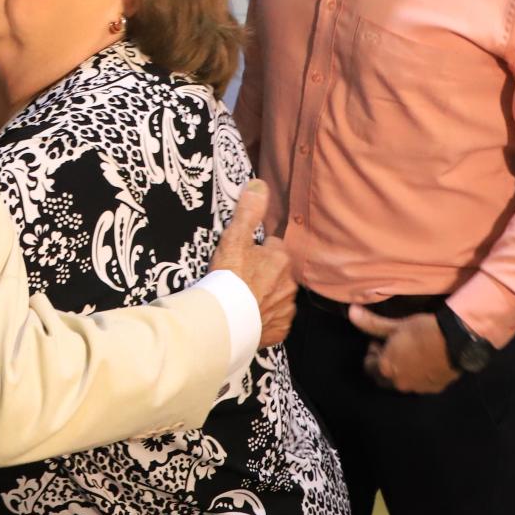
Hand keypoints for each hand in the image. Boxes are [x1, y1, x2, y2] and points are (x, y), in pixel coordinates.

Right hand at [210, 181, 294, 346]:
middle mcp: (290, 284)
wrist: (224, 320)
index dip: (258, 251)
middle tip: (242, 278)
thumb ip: (249, 211)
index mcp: (281, 259)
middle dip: (265, 273)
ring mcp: (286, 309)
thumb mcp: (235, 238)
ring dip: (266, 295)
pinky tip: (250, 316)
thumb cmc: (229, 277)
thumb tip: (260, 184)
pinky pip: (275, 319)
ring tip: (244, 299)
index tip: (243, 257)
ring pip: (278, 296)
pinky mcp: (280, 330)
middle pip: (278, 272)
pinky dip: (265, 317)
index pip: (273, 248)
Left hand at [347, 307, 457, 393]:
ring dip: (402, 371)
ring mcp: (418, 388)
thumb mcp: (395, 326)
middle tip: (393, 349)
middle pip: (385, 378)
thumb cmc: (421, 331)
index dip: (372, 352)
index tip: (379, 341)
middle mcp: (399, 383)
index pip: (369, 367)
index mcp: (385, 369)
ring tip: (411, 354)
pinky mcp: (434, 389)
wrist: (456, 342)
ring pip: (404, 382)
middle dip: (385, 364)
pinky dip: (419, 375)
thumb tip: (350, 311)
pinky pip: (421, 383)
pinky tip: (426, 361)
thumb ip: (371, 323)